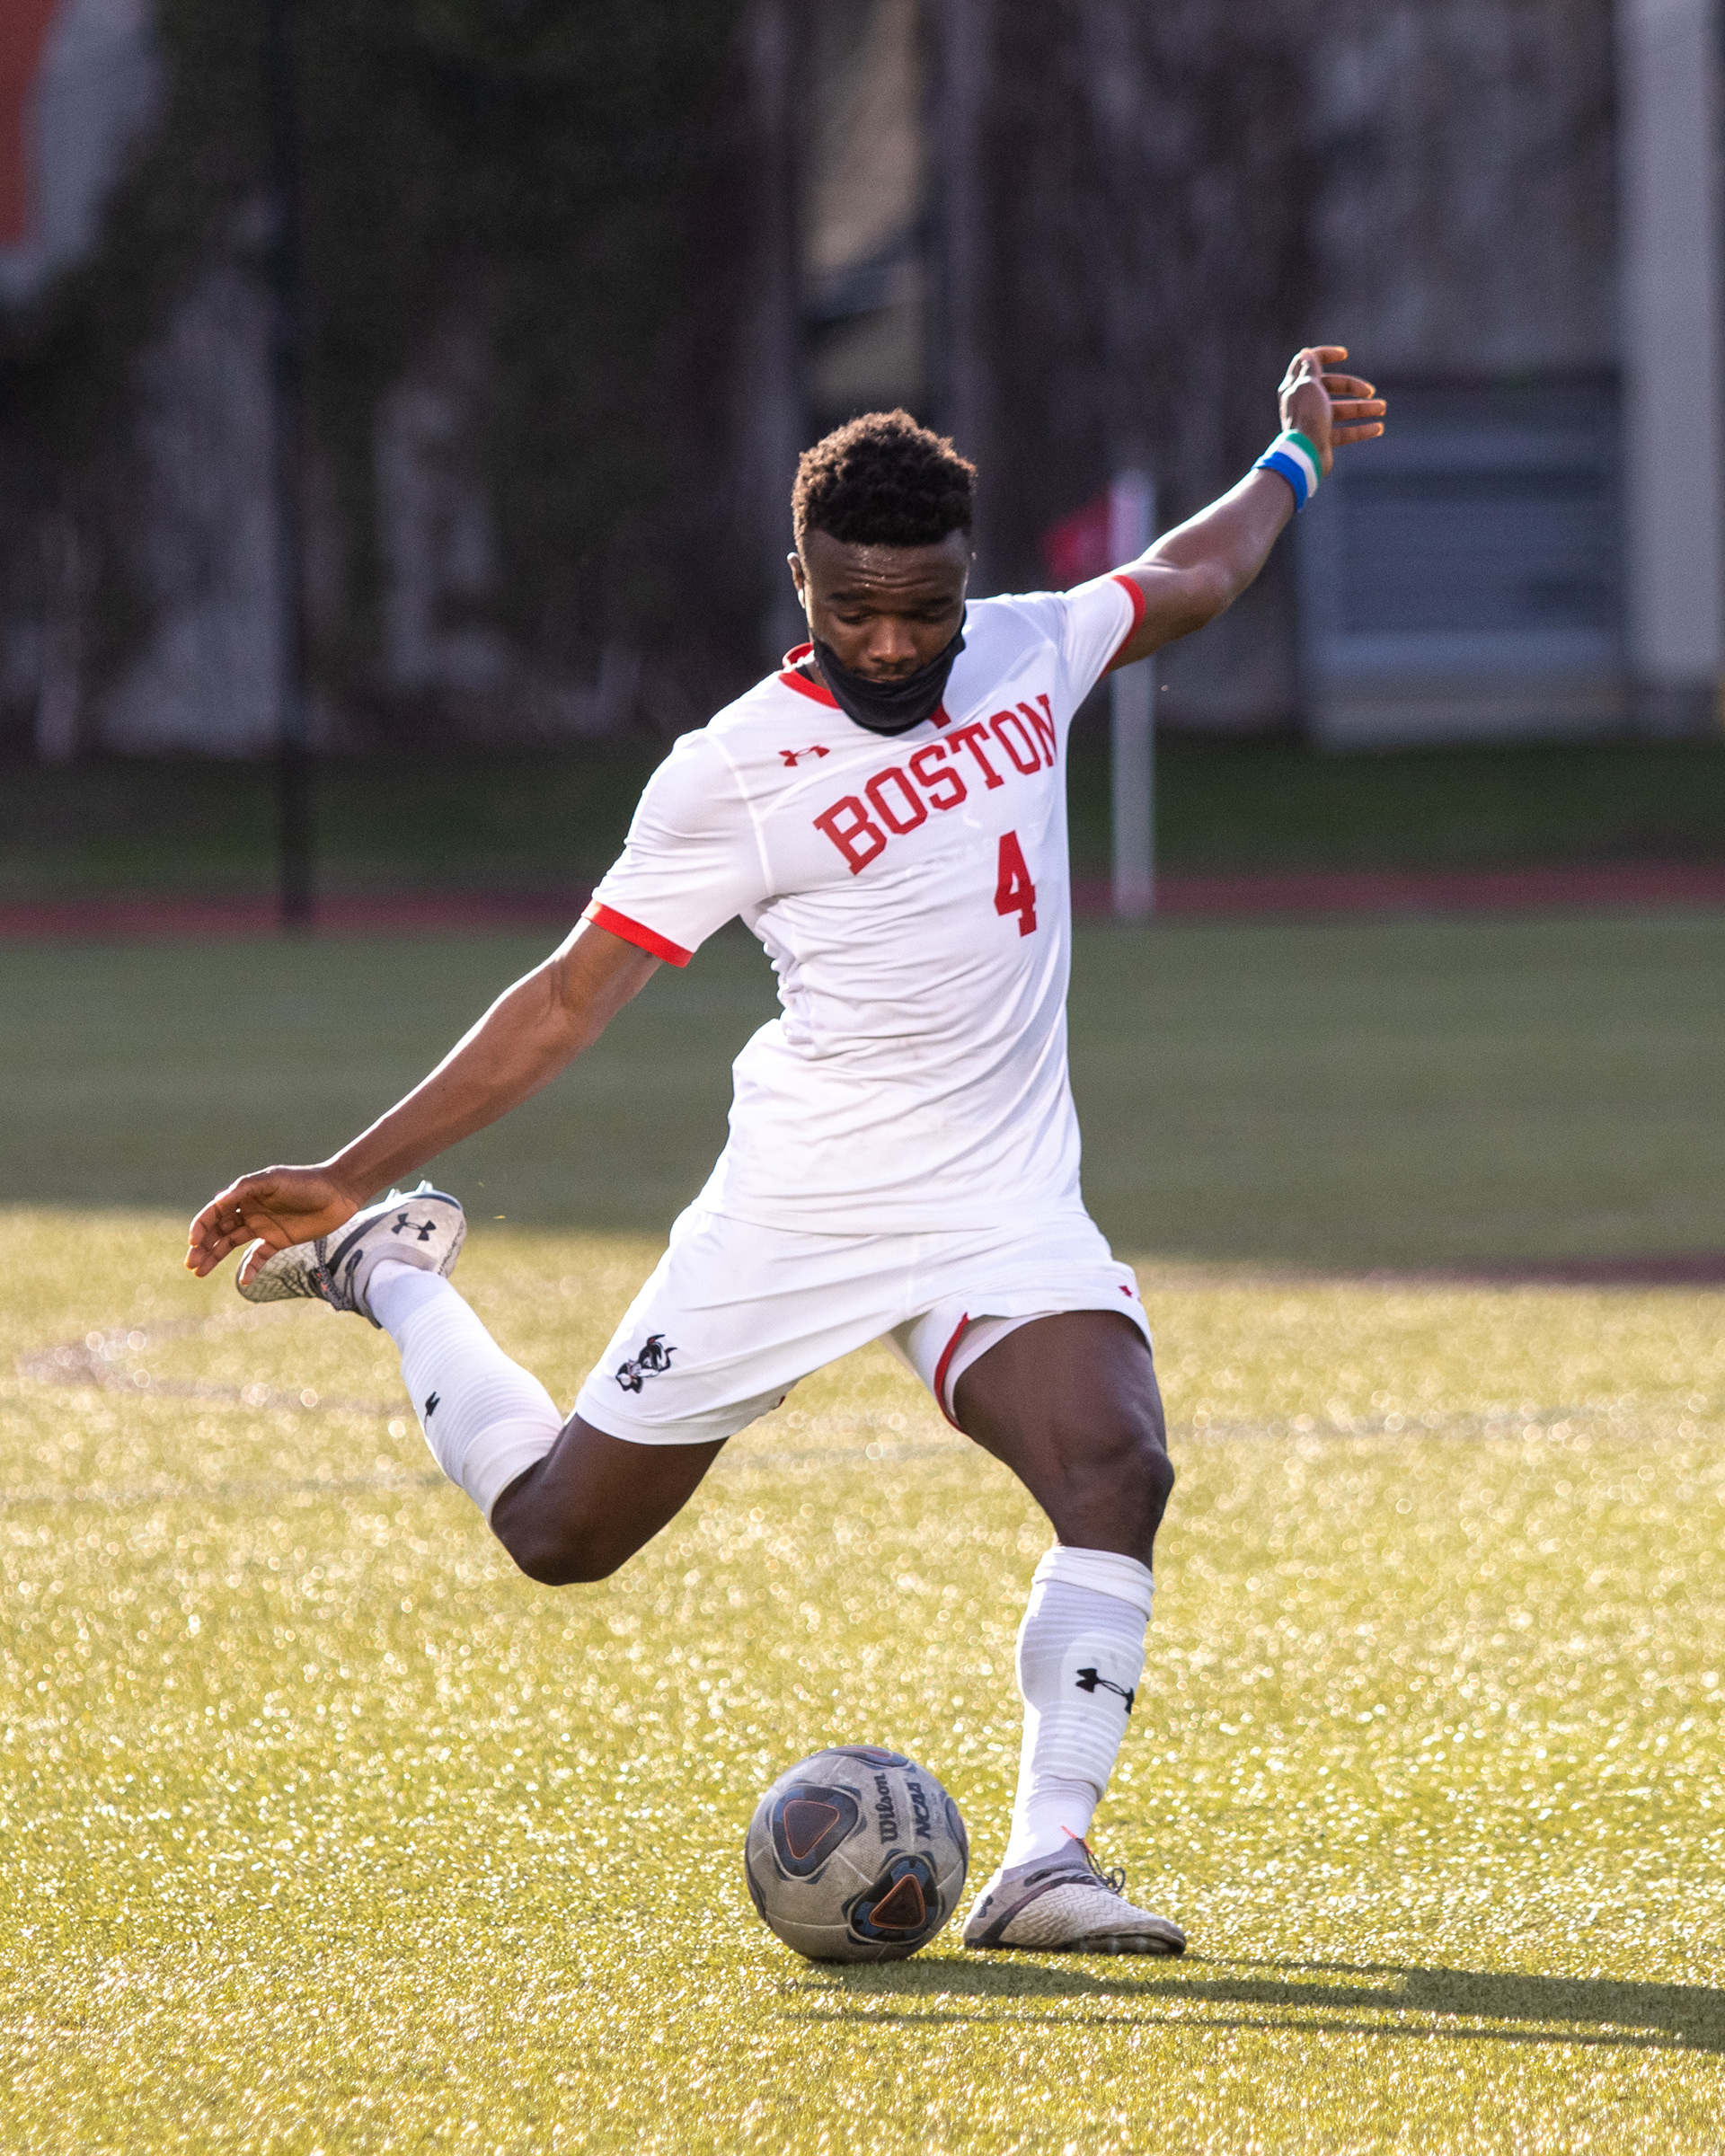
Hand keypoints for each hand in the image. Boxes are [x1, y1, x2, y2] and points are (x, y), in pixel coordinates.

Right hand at [185, 1166, 362, 1283]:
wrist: (339, 1193)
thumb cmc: (306, 1182)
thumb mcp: (274, 1180)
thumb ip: (246, 1188)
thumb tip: (218, 1201)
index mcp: (245, 1195)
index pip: (215, 1212)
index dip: (201, 1226)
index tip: (194, 1242)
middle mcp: (250, 1211)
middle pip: (219, 1230)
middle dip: (202, 1246)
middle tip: (190, 1264)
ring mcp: (263, 1226)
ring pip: (231, 1244)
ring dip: (215, 1257)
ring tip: (199, 1272)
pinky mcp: (279, 1241)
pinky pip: (259, 1257)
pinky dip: (250, 1268)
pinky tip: (244, 1281)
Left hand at [1278, 346, 1385, 475]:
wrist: (1304, 455)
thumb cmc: (1307, 417)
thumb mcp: (1309, 385)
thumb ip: (1309, 369)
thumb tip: (1305, 353)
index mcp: (1295, 386)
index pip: (1308, 362)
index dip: (1325, 355)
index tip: (1344, 356)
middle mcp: (1302, 402)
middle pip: (1330, 385)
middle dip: (1352, 387)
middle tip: (1370, 391)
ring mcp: (1312, 421)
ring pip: (1340, 410)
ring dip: (1363, 408)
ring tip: (1382, 409)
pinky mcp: (1322, 439)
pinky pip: (1344, 432)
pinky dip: (1360, 430)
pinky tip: (1378, 428)